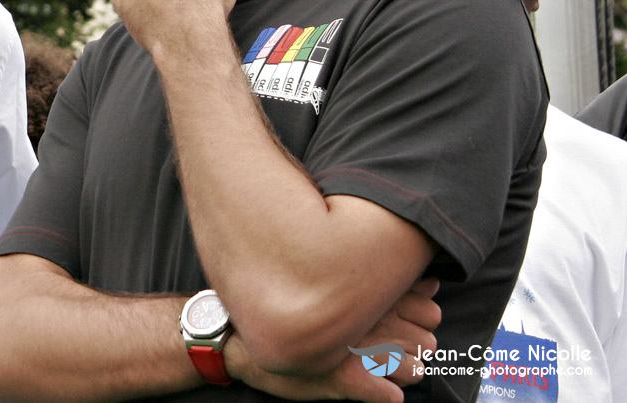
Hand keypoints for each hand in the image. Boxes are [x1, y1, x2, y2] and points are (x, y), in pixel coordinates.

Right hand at [229, 278, 439, 401]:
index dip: (421, 314)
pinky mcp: (347, 379)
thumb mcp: (334, 288)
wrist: (242, 339)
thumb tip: (432, 285)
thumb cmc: (287, 309)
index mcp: (366, 292)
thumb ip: (384, 283)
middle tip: (391, 341)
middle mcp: (368, 315)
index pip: (427, 306)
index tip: (404, 315)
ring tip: (382, 363)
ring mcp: (359, 346)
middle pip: (426, 339)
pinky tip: (375, 385)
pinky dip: (387, 392)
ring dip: (404, 368)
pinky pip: (391, 394)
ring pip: (413, 367)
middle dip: (415, 342)